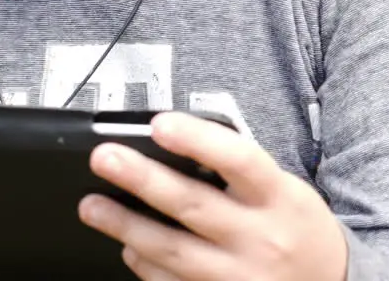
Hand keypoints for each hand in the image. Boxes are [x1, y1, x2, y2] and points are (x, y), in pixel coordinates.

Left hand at [79, 111, 347, 280]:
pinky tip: (127, 246)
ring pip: (172, 250)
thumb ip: (239, 173)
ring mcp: (239, 276)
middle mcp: (260, 238)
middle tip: (105, 157)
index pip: (238, 160)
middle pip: (192, 205)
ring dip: (126, 226)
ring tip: (91, 205)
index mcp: (279, 198)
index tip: (160, 124)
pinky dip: (145, 265)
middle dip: (142, 178)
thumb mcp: (285, 190)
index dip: (197, 139)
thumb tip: (176, 148)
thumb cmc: (297, 228)